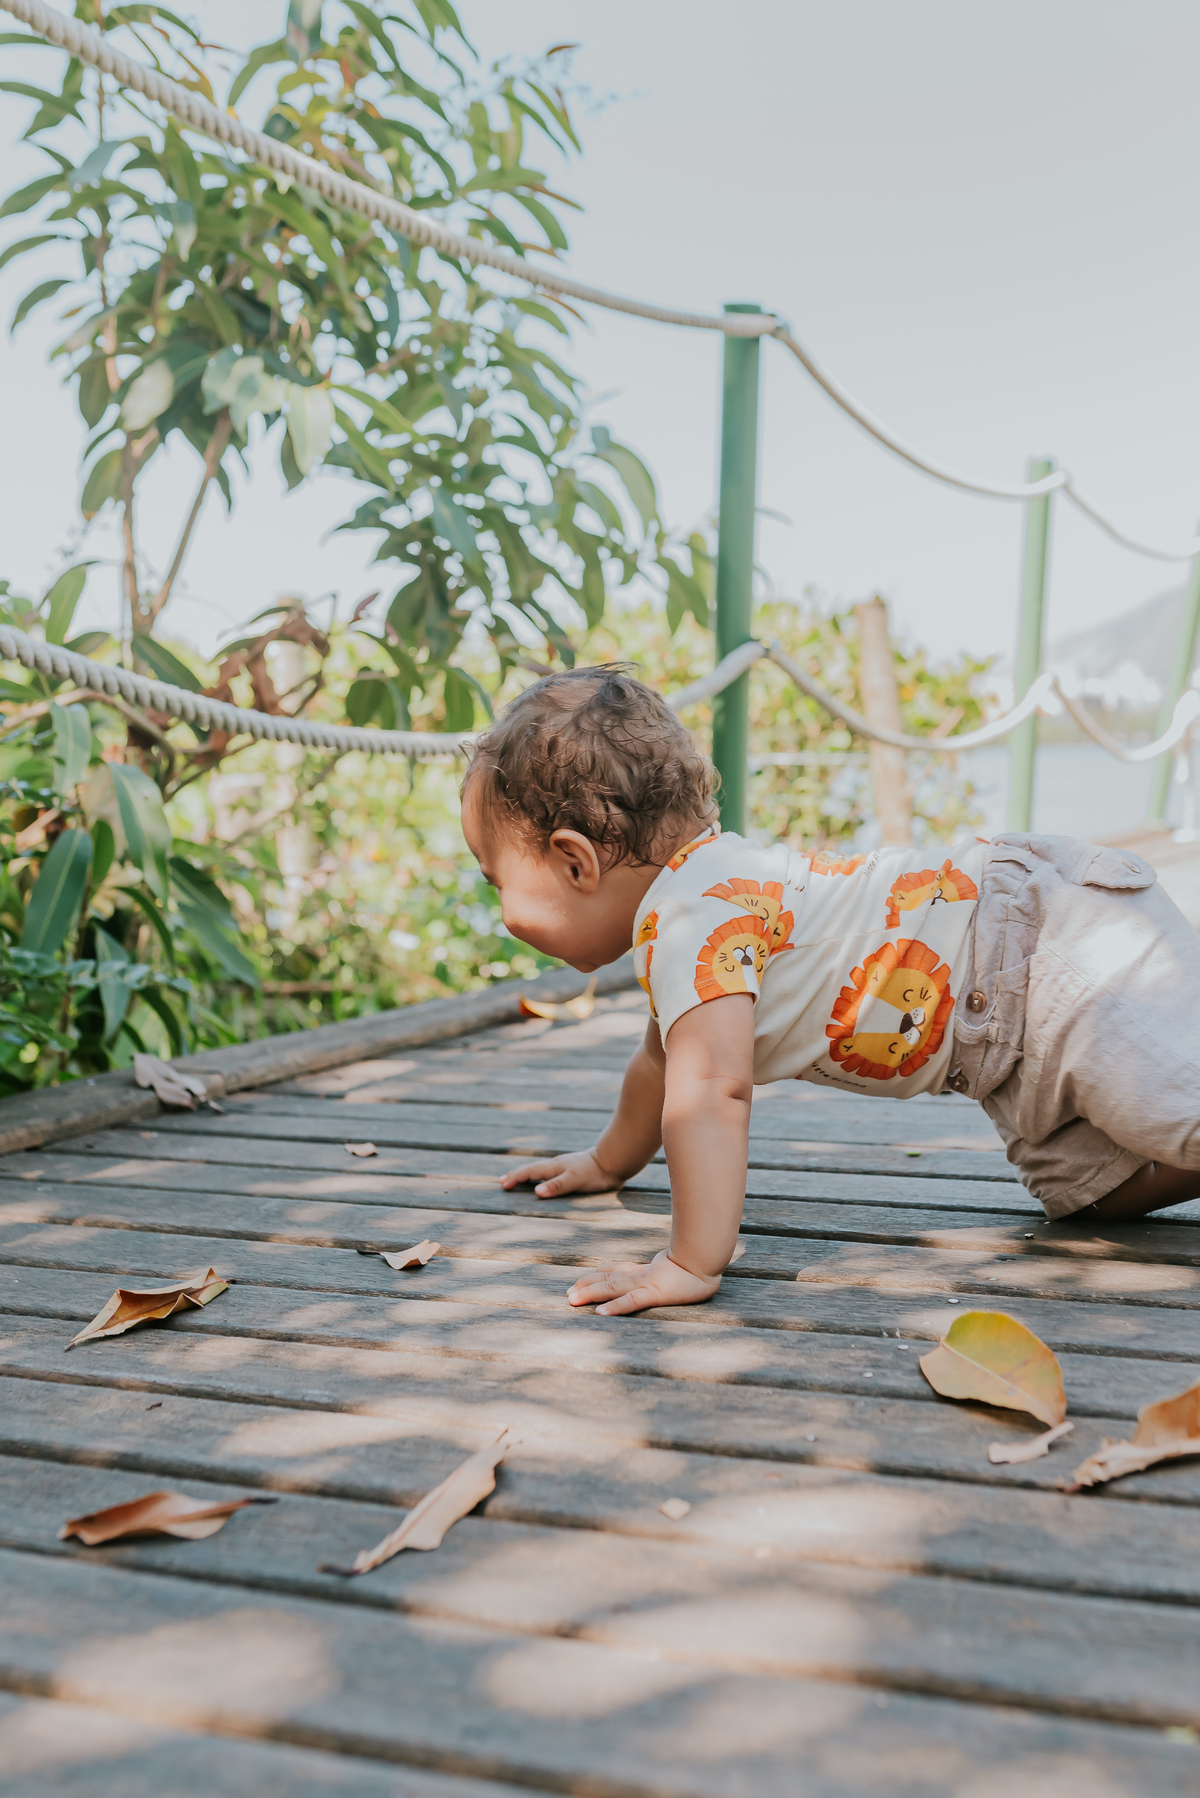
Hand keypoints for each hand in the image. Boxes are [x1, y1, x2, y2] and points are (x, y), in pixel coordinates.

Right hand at [500, 1147, 620, 1198]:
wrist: (615, 1161)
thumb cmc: (595, 1172)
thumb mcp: (575, 1180)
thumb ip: (557, 1186)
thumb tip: (536, 1192)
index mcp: (554, 1167)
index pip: (530, 1172)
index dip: (516, 1178)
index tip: (503, 1185)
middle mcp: (557, 1165)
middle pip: (532, 1169)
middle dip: (517, 1175)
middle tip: (503, 1182)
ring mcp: (565, 1167)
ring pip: (541, 1170)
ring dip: (528, 1176)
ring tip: (519, 1181)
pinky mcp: (574, 1170)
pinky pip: (552, 1173)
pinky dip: (542, 1177)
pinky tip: (546, 1180)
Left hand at [566, 1249, 720, 1315]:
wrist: (708, 1256)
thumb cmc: (700, 1257)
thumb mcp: (683, 1262)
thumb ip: (672, 1263)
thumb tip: (672, 1265)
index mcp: (648, 1269)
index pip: (620, 1269)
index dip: (602, 1272)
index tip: (588, 1276)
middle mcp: (642, 1274)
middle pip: (609, 1278)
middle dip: (587, 1285)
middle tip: (568, 1293)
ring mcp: (646, 1283)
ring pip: (612, 1288)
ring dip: (590, 1294)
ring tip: (572, 1300)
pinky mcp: (654, 1293)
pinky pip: (630, 1301)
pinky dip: (614, 1307)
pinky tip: (600, 1314)